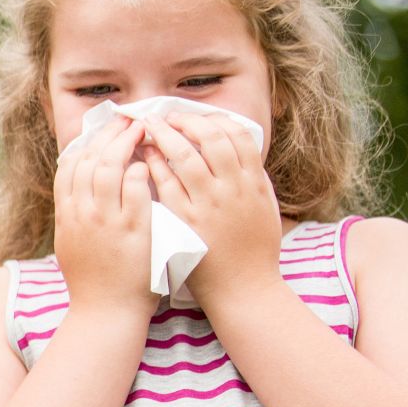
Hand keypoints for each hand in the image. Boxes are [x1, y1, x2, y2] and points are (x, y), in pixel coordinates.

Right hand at [53, 114, 157, 319]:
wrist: (105, 313)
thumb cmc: (94, 281)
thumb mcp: (73, 243)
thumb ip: (76, 214)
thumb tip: (82, 188)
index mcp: (66, 216)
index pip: (69, 166)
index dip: (87, 142)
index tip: (103, 129)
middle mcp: (81, 215)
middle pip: (88, 160)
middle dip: (109, 135)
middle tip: (128, 119)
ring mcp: (105, 222)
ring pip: (108, 169)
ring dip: (126, 145)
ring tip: (143, 130)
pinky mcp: (131, 231)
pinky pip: (135, 190)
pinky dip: (141, 171)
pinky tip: (150, 162)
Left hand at [141, 112, 284, 302]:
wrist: (243, 290)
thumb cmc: (255, 251)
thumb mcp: (265, 209)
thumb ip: (254, 179)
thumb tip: (243, 152)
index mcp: (254, 183)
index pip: (237, 135)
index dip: (213, 119)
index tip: (194, 115)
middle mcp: (233, 190)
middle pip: (211, 139)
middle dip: (186, 121)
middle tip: (165, 116)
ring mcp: (209, 206)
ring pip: (186, 158)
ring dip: (165, 137)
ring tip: (148, 129)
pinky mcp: (185, 224)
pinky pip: (166, 186)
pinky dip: (154, 167)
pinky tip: (142, 158)